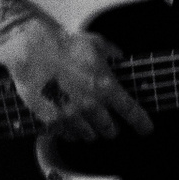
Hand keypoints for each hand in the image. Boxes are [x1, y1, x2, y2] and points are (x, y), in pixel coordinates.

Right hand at [0, 15, 153, 142]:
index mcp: (106, 86)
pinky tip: (69, 123)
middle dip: (111, 128)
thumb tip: (119, 56)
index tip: (146, 129)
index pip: (131, 112)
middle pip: (110, 130)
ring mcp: (71, 115)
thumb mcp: (95, 43)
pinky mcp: (52, 120)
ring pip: (89, 136)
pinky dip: (71, 132)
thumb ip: (111, 53)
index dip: (142, 123)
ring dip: (91, 131)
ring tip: (88, 124)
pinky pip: (67, 135)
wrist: (32, 49)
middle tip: (108, 124)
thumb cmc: (63, 44)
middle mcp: (91, 105)